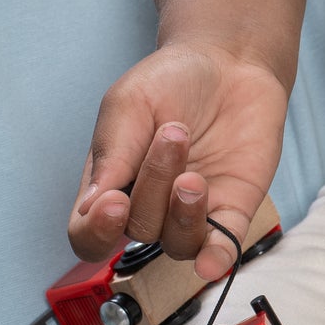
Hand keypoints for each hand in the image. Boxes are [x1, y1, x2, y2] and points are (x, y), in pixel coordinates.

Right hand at [67, 42, 287, 280]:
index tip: (114, 202)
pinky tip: (212, 264)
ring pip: (179, 243)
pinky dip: (216, 261)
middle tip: (174, 133)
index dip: (96, 231)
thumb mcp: (129, 103)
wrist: (230, 60)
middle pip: (140, 228)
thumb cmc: (172, 80)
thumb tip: (92, 207)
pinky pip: (223, 248)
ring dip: (183, 216)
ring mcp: (193, 209)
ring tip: (193, 176)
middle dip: (154, 184)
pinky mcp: (234, 206)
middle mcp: (151, 205)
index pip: (90, 234)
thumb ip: (112, 150)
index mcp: (112, 186)